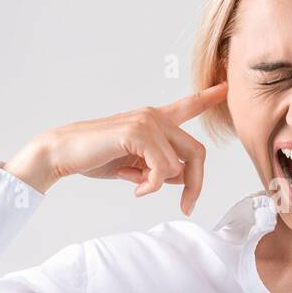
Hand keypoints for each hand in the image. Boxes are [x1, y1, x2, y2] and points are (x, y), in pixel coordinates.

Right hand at [4, 82, 227, 214]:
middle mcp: (155, 116)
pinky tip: (132, 185)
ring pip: (182, 164)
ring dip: (162, 184)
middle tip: (187, 206)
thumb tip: (184, 176)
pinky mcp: (138, 132)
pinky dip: (151, 185)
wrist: (64, 154)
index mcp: (155, 120)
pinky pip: (164, 168)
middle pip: (197, 152)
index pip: (188, 106)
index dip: (209, 98)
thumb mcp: (138, 166)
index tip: (227, 87)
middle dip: (196, 184)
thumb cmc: (98, 158)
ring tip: (137, 185)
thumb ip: (162, 167)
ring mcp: (148, 121)